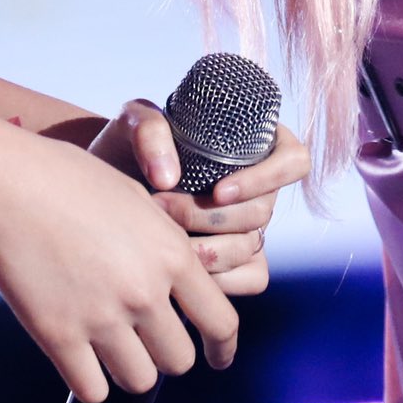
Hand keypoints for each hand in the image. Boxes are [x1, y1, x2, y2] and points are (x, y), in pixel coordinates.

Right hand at [0, 121, 237, 402]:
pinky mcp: (59, 336)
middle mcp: (144, 290)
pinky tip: (80, 358)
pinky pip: (92, 391)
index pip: (221, 322)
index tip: (217, 357)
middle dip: (165, 351)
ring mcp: (102, 316)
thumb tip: (181, 283)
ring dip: (129, 367)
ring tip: (110, 345)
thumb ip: (163, 242)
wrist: (6, 182)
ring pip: (140, 380)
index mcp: (170, 252)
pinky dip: (89, 380)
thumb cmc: (68, 179)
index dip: (222, 347)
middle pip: (179, 360)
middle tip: (145, 338)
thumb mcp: (133, 198)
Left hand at [89, 97, 310, 296]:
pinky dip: (223, 279)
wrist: (109, 184)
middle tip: (163, 210)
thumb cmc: (128, 145)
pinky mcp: (237, 260)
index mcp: (254, 142)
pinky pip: (252, 277)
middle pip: (263, 210)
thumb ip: (149, 131)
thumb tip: (169, 178)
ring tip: (164, 241)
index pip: (293, 160)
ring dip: (208, 250)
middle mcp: (258, 186)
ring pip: (251, 246)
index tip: (218, 190)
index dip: (267, 178)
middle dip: (211, 218)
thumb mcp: (133, 122)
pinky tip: (186, 271)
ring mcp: (250, 225)